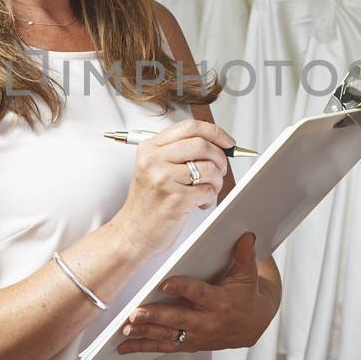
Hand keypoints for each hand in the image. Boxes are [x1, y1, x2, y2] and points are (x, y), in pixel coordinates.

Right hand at [110, 119, 231, 261]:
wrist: (133, 232)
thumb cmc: (148, 202)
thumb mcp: (154, 168)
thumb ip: (178, 151)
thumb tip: (217, 143)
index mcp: (150, 148)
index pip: (189, 127)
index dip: (215, 132)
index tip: (227, 141)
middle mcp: (153, 160)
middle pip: (202, 144)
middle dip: (220, 158)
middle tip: (220, 170)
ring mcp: (163, 179)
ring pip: (209, 168)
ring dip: (217, 181)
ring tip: (208, 189)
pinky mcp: (175, 199)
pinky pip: (208, 190)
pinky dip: (210, 198)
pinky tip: (199, 203)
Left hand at [116, 233, 274, 353]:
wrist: (255, 323)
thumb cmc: (246, 296)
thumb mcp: (248, 275)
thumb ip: (244, 255)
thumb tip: (246, 236)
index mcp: (220, 303)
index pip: (199, 294)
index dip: (182, 288)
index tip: (165, 283)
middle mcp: (207, 322)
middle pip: (178, 319)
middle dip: (155, 317)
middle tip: (136, 314)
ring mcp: (197, 336)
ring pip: (168, 336)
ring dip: (146, 334)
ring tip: (126, 330)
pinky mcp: (190, 344)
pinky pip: (165, 347)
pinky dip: (145, 347)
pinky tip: (127, 345)